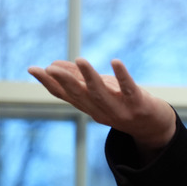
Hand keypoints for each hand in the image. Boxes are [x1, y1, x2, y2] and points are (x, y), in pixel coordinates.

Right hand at [28, 58, 175, 151]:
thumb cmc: (124, 103)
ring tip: (80, 59)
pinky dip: (122, 76)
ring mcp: (120, 109)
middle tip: (50, 67)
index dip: (49, 83)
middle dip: (65, 81)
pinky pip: (129, 89)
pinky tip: (115, 61)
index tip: (32, 69)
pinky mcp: (139, 105)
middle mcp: (101, 110)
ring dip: (89, 77)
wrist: (154, 126)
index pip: (65, 95)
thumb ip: (80, 78)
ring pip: (101, 93)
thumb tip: (53, 64)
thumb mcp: (101, 90)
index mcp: (89, 107)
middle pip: (80, 95)